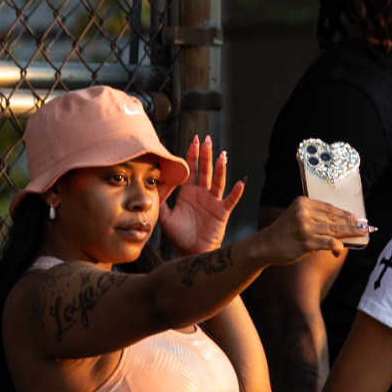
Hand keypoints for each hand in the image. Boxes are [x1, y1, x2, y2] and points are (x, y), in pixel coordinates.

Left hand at [160, 136, 246, 255]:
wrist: (193, 252)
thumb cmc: (181, 236)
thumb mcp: (165, 217)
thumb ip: (160, 201)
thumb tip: (152, 186)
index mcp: (189, 192)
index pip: (191, 169)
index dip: (192, 155)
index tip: (194, 140)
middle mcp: (202, 193)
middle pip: (205, 170)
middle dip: (206, 154)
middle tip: (207, 139)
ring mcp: (213, 201)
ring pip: (217, 181)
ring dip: (220, 168)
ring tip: (221, 155)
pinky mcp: (222, 212)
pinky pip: (230, 200)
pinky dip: (236, 192)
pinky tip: (239, 183)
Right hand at [252, 196, 365, 265]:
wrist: (266, 246)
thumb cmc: (284, 233)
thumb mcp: (297, 217)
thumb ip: (315, 217)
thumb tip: (341, 224)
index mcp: (303, 202)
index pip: (330, 208)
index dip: (347, 213)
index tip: (359, 217)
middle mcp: (304, 212)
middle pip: (334, 218)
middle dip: (353, 223)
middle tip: (366, 227)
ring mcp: (305, 226)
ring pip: (334, 229)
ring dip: (350, 233)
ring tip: (362, 235)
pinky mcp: (306, 241)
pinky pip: (329, 242)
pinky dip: (337, 246)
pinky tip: (340, 250)